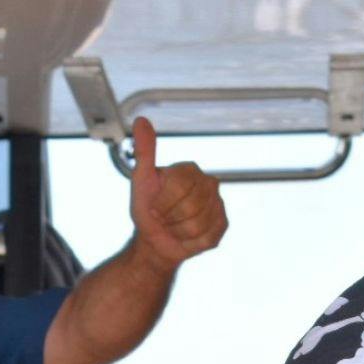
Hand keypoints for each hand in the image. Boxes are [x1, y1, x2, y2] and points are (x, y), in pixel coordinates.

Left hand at [127, 117, 226, 270]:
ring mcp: (218, 204)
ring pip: (197, 225)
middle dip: (169, 218)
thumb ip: (144, 151)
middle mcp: (209, 183)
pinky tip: (185, 236)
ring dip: (177, 231)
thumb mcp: (141, 179)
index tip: (154, 206)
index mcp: (190, 170)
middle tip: (164, 218)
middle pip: (190, 207)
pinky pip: (205, 238)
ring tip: (173, 226)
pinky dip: (189, 242)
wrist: (155, 239)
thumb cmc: (148, 209)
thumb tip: (141, 120)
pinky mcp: (222, 225)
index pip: (178, 187)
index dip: (161, 203)